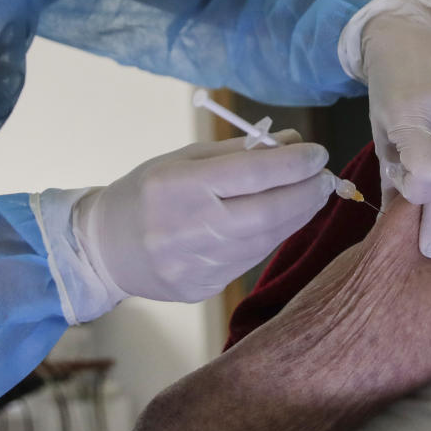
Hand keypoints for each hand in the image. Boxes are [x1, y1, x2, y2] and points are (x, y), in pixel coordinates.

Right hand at [73, 133, 333, 302]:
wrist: (103, 249)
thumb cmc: (146, 192)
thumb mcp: (182, 159)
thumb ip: (238, 151)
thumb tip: (293, 142)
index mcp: (178, 186)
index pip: (251, 174)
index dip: (293, 163)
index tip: (319, 152)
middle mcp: (188, 228)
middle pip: (268, 212)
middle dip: (307, 193)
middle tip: (327, 178)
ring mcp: (196, 264)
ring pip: (266, 240)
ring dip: (298, 215)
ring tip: (313, 194)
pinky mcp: (204, 288)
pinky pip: (252, 259)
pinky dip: (274, 236)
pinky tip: (283, 219)